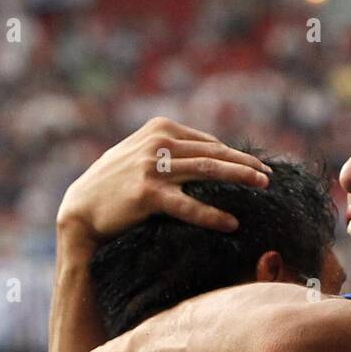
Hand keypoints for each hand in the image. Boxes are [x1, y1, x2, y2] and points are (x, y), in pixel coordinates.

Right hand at [56, 117, 270, 244]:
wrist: (81, 211)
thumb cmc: (114, 187)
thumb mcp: (142, 156)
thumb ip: (171, 150)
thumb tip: (211, 154)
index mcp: (160, 128)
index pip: (208, 142)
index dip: (235, 155)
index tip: (257, 166)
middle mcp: (157, 142)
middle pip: (213, 152)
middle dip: (245, 163)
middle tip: (269, 176)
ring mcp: (151, 166)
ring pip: (207, 171)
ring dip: (239, 178)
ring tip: (262, 188)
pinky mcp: (147, 194)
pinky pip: (188, 205)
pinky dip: (212, 214)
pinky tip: (231, 223)